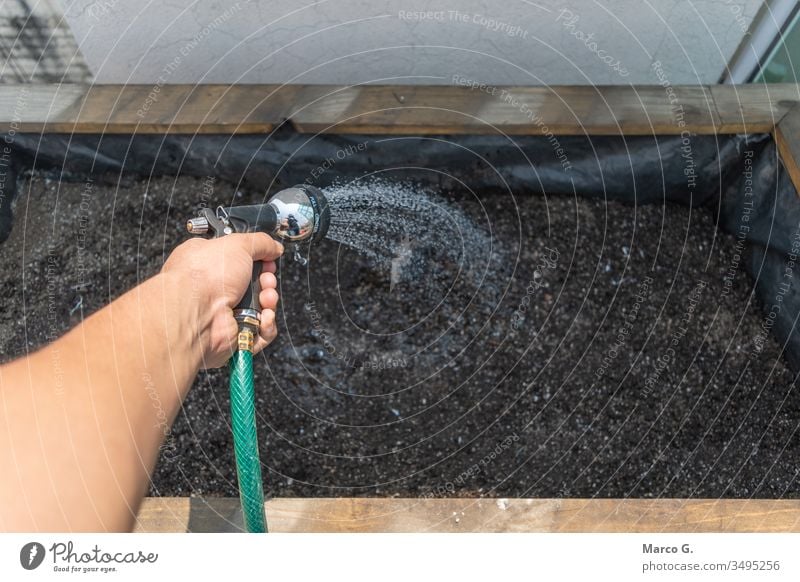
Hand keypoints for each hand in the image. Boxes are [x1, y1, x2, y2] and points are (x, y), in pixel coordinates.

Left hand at [161, 233, 284, 367]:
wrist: (196, 311)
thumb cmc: (204, 275)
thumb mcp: (237, 244)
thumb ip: (261, 242)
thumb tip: (274, 247)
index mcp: (209, 262)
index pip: (240, 260)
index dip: (258, 259)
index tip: (267, 259)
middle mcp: (215, 288)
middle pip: (255, 284)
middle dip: (267, 281)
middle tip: (266, 279)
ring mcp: (225, 312)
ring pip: (261, 306)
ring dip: (269, 301)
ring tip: (265, 298)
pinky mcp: (234, 332)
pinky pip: (261, 330)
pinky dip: (266, 324)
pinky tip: (262, 317)